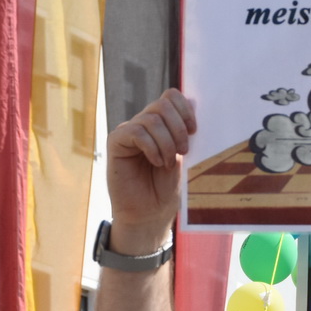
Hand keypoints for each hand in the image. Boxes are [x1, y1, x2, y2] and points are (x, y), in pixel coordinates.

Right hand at [105, 89, 194, 247]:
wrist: (150, 213)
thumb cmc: (166, 188)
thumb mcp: (182, 156)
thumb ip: (183, 132)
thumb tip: (192, 104)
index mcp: (162, 124)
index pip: (171, 96)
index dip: (185, 109)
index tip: (194, 131)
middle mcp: (144, 123)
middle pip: (163, 104)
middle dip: (178, 128)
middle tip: (183, 151)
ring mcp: (129, 132)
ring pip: (151, 119)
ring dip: (166, 142)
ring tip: (168, 163)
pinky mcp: (116, 142)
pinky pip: (136, 131)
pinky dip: (151, 147)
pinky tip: (156, 162)